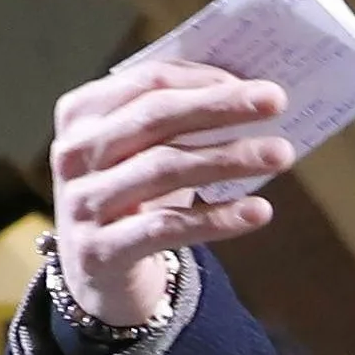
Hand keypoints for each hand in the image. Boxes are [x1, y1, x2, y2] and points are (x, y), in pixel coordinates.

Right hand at [45, 56, 291, 336]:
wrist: (96, 274)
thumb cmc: (133, 196)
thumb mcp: (144, 151)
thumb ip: (181, 118)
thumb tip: (249, 92)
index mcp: (81, 114)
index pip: (146, 82)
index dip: (203, 81)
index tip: (256, 85)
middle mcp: (73, 154)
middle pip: (155, 118)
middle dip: (220, 107)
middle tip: (277, 101)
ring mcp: (82, 204)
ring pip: (164, 169)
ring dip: (228, 157)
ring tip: (280, 154)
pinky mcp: (99, 251)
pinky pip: (167, 228)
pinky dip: (217, 218)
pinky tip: (259, 211)